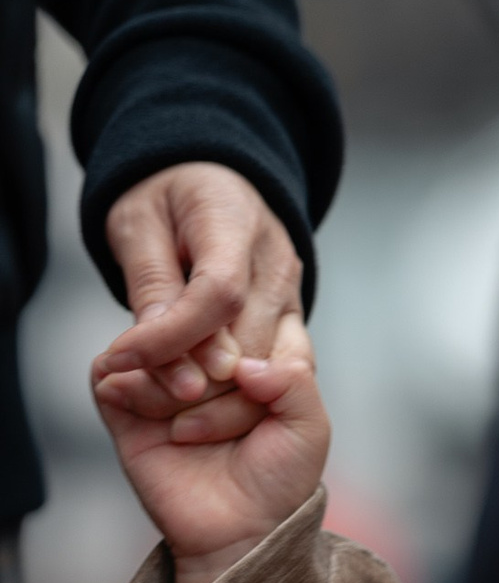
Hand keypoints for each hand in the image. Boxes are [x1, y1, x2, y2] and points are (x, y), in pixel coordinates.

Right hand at [94, 314, 329, 582]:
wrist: (240, 533)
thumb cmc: (280, 479)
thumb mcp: (309, 426)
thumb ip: (294, 380)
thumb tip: (244, 361)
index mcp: (254, 358)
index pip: (244, 313)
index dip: (253, 346)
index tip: (262, 392)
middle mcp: (205, 363)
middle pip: (195, 325)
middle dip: (216, 371)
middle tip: (232, 418)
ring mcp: (162, 383)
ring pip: (154, 343)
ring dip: (176, 382)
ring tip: (193, 430)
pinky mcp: (123, 407)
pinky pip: (111, 373)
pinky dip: (139, 389)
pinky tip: (165, 421)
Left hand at [95, 163, 304, 407]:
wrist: (213, 182)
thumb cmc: (168, 198)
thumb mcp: (137, 223)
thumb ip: (150, 285)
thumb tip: (152, 348)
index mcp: (236, 222)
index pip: (219, 293)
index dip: (172, 336)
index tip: (122, 359)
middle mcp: (277, 263)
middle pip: (248, 340)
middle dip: (190, 378)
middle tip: (129, 394)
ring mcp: (293, 295)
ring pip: (267, 365)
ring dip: (213, 394)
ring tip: (156, 400)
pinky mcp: (291, 319)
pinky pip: (273, 367)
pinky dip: (234, 391)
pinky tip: (194, 395)